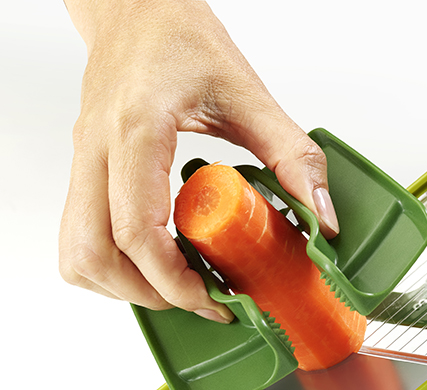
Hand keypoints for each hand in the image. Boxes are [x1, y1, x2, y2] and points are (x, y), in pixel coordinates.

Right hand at [59, 0, 338, 320]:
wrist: (137, 10)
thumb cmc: (180, 39)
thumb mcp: (250, 95)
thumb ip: (292, 156)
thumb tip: (322, 217)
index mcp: (136, 130)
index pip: (137, 229)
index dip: (175, 279)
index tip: (217, 296)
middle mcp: (97, 151)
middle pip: (94, 254)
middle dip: (150, 293)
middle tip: (201, 297)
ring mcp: (83, 162)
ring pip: (77, 254)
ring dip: (125, 286)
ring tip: (178, 284)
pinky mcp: (86, 170)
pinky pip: (80, 237)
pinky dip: (113, 265)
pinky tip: (155, 259)